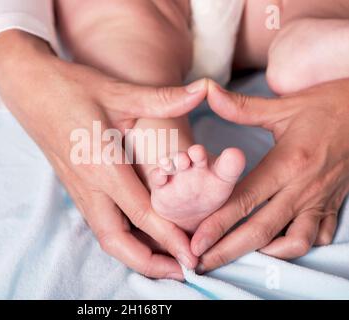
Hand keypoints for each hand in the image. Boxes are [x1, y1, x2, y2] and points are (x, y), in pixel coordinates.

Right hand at [0, 30, 207, 278]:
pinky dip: (122, 238)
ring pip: (106, 236)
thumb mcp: (118, 92)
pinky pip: (100, 223)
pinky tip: (140, 236)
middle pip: (117, 240)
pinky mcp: (75, 188)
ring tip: (165, 262)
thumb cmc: (72, 88)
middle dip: (149, 263)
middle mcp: (88, 185)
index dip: (169, 238)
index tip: (191, 258)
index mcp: (102, 164)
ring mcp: (78, 189)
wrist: (29, 88)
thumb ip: (162, 99)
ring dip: (134, 254)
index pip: (141, 212)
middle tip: (181, 271)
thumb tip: (203, 91)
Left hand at [191, 79, 348, 271]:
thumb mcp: (282, 106)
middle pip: (262, 230)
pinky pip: (318, 237)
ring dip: (266, 253)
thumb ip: (241, 106)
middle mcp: (303, 187)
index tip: (196, 241)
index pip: (245, 200)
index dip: (218, 224)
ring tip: (239, 254)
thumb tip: (206, 91)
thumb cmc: (324, 107)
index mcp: (287, 163)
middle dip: (229, 251)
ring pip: (295, 241)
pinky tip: (276, 245)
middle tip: (202, 263)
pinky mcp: (333, 204)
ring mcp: (320, 199)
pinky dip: (296, 245)